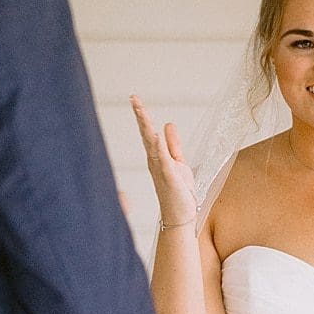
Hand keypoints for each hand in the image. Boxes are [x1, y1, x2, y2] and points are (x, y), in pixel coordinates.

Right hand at [130, 95, 197, 228]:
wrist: (180, 215)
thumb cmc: (178, 191)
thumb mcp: (178, 162)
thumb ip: (173, 144)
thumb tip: (168, 124)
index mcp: (157, 156)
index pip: (148, 132)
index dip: (142, 116)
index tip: (135, 99)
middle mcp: (155, 161)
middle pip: (146, 134)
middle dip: (140, 116)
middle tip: (133, 98)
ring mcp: (161, 169)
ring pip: (152, 144)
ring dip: (146, 127)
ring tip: (141, 110)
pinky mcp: (170, 177)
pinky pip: (164, 160)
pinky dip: (160, 147)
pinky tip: (157, 135)